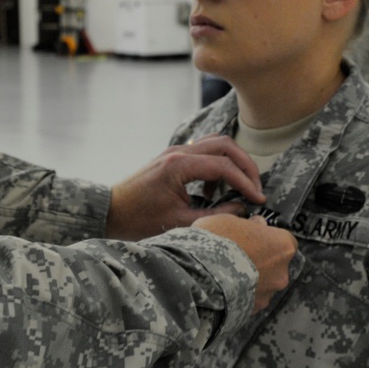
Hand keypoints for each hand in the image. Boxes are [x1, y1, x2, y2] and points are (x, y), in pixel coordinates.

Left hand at [105, 135, 263, 240]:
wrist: (110, 212)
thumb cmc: (138, 220)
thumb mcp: (179, 223)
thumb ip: (214, 216)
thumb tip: (242, 210)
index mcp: (178, 166)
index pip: (223, 165)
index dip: (245, 182)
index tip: (258, 199)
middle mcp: (178, 152)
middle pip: (224, 144)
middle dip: (245, 165)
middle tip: (256, 188)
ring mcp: (175, 152)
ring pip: (215, 143)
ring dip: (233, 161)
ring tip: (241, 187)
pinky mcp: (172, 158)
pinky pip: (203, 152)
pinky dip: (217, 165)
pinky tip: (214, 191)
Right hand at [193, 214, 296, 312]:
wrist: (199, 275)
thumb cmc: (216, 241)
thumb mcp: (229, 220)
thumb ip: (249, 224)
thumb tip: (258, 224)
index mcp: (282, 246)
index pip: (284, 240)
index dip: (267, 238)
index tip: (253, 236)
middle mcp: (282, 272)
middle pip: (275, 264)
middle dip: (260, 259)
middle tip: (237, 254)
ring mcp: (269, 294)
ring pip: (263, 283)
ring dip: (250, 278)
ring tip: (226, 272)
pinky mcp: (254, 309)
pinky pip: (250, 298)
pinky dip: (241, 293)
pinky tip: (223, 285)